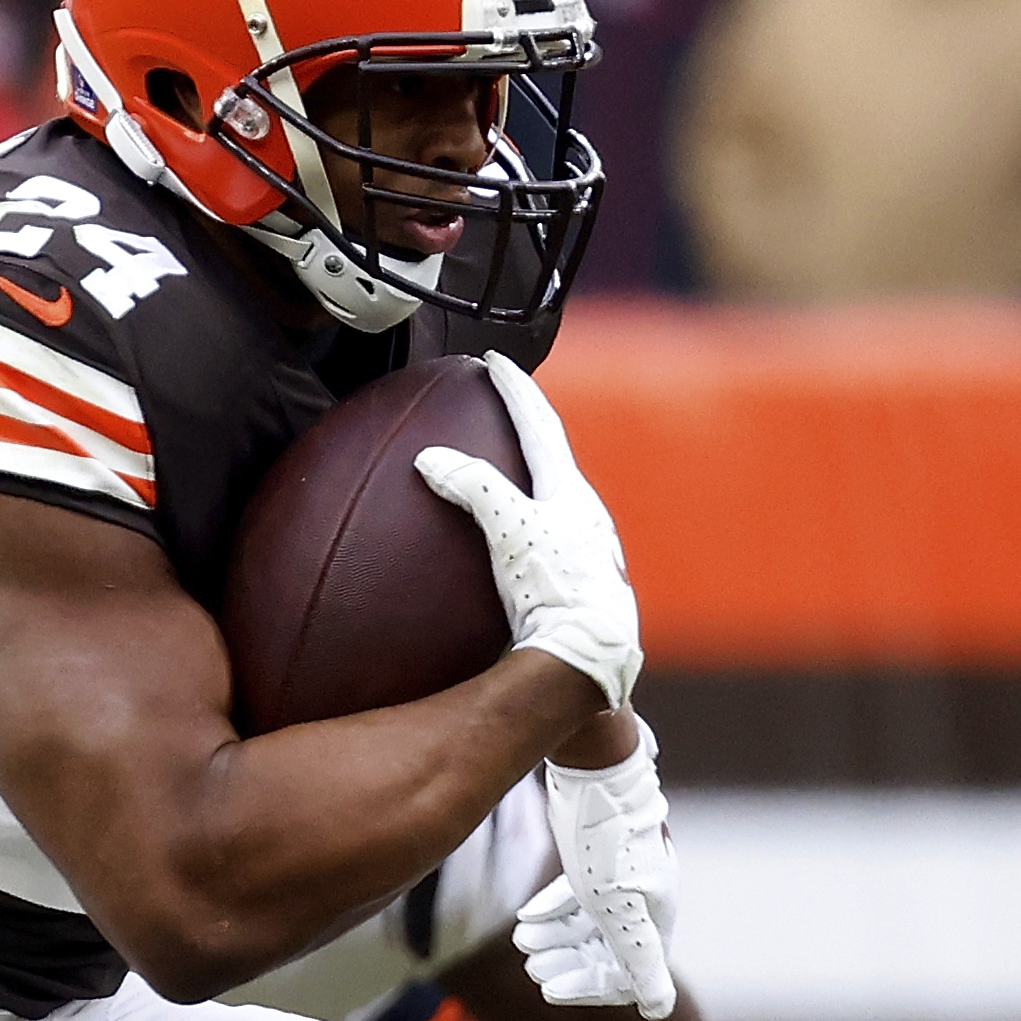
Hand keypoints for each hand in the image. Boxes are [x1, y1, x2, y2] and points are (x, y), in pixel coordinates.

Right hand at [411, 352, 643, 708]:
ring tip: (506, 474)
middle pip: (554, 460)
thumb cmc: (558, 592)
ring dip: (529, 481)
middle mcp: (584, 519)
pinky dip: (522, 527)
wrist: (590, 659)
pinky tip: (509, 551)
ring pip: (554, 502)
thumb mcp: (511, 531)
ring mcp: (583, 555)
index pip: (540, 427)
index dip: (516, 391)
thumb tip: (430, 457)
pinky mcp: (575, 589)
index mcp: (572, 495)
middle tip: (504, 408)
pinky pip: (544, 541)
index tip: (495, 361)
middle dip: (528, 431)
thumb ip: (474, 488)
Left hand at [512, 719, 674, 1018]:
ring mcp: (622, 877)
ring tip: (522, 943)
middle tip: (533, 969)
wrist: (596, 775)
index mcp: (658, 915)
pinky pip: (578, 896)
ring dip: (555, 937)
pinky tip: (525, 916)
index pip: (630, 972)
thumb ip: (638, 959)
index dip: (590, 986)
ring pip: (588, 923)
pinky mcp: (597, 857)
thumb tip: (659, 1011)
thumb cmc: (609, 844)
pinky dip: (553, 908)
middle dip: (568, 962)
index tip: (549, 990)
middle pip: (607, 949)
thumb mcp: (620, 909)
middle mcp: (646, 898)